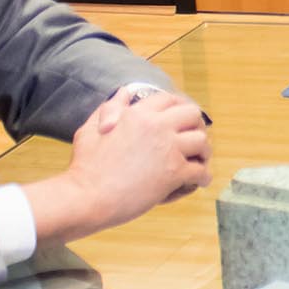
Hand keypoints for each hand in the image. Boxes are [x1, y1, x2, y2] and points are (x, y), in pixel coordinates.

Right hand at [24, 88, 210, 244]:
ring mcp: (168, 149)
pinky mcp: (174, 172)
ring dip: (203, 152)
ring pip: (202, 141)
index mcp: (138, 114)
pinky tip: (199, 181)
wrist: (87, 197)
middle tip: (194, 138)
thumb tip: (124, 92)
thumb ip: (110, 108)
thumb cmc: (85, 165)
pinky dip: (203, 176)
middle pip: (192, 114)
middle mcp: (157, 126)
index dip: (178, 106)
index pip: (168, 99)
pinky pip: (200, 170)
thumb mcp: (91, 128)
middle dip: (197, 125)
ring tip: (200, 160)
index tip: (181, 118)